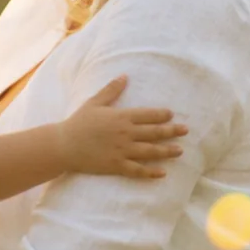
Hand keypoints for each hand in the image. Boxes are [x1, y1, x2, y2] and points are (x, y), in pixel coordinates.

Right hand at [53, 78, 185, 181]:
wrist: (64, 145)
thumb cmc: (79, 122)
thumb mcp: (95, 102)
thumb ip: (111, 90)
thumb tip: (124, 76)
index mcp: (121, 117)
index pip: (147, 115)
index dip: (162, 115)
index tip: (172, 115)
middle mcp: (125, 134)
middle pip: (154, 133)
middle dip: (172, 131)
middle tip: (186, 130)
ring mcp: (122, 151)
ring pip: (150, 151)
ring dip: (167, 151)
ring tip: (180, 151)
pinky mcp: (116, 166)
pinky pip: (137, 170)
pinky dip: (151, 172)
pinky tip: (163, 173)